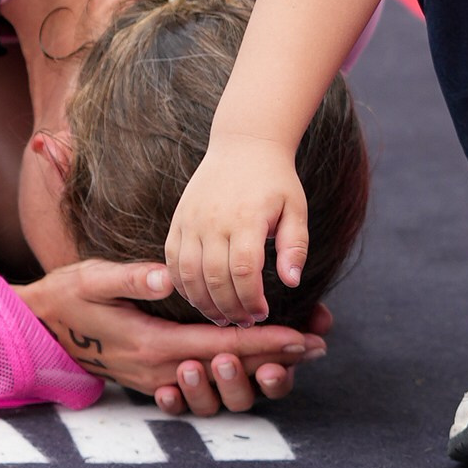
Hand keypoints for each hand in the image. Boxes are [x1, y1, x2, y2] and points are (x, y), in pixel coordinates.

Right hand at [25, 260, 326, 407]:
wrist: (34, 329)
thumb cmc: (65, 298)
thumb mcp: (92, 278)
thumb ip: (133, 279)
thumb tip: (170, 278)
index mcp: (150, 344)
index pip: (222, 346)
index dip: (266, 343)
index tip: (304, 338)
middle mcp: (157, 369)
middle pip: (229, 370)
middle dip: (276, 360)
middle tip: (317, 348)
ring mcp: (153, 378)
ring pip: (217, 381)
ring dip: (257, 370)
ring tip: (294, 357)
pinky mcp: (150, 378)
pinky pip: (200, 383)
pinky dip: (231, 374)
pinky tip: (251, 367)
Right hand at [164, 139, 306, 325]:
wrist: (243, 144)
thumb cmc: (275, 181)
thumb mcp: (295, 209)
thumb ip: (295, 246)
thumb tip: (291, 282)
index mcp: (246, 217)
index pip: (244, 271)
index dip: (251, 299)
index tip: (262, 314)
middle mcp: (213, 219)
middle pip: (214, 278)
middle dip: (229, 308)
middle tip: (243, 324)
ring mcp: (191, 219)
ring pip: (188, 274)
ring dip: (203, 303)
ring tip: (221, 318)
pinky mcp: (178, 219)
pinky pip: (172, 259)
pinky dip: (181, 284)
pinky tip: (198, 298)